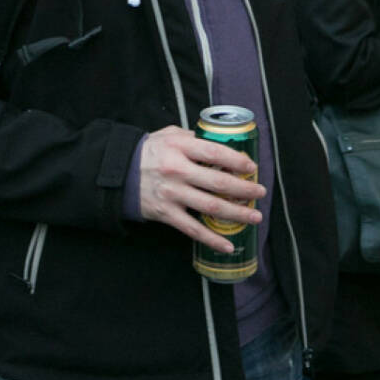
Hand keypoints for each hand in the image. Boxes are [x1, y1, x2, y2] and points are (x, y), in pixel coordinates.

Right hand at [138, 126, 264, 252]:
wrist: (119, 173)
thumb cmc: (149, 151)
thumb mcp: (169, 135)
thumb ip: (193, 137)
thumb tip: (219, 143)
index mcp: (179, 147)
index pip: (214, 153)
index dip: (236, 160)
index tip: (252, 167)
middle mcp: (178, 170)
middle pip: (218, 183)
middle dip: (244, 189)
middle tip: (260, 192)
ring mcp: (172, 194)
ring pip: (211, 207)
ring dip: (236, 214)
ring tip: (255, 217)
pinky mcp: (166, 213)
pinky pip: (193, 229)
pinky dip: (211, 239)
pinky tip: (228, 245)